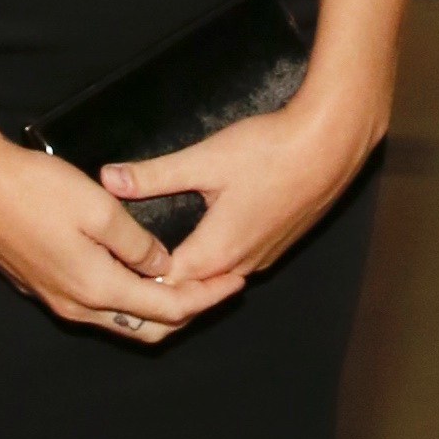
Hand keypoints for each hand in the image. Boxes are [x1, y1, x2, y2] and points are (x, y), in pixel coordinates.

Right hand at [0, 141, 254, 340]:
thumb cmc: (33, 189)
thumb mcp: (98, 208)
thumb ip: (137, 242)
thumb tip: (163, 265)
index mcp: (96, 288)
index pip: (169, 308)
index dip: (207, 296)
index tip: (236, 281)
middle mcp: (75, 306)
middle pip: (146, 327)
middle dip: (187, 311)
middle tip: (218, 287)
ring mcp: (53, 298)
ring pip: (118, 319)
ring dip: (155, 307)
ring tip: (185, 282)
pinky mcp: (37, 285)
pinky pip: (93, 305)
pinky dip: (125, 297)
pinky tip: (134, 271)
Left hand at [103, 87, 380, 302]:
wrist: (331, 144)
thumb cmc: (269, 151)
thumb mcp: (204, 160)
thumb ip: (154, 174)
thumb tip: (107, 179)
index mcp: (217, 252)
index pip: (166, 288)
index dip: (137, 280)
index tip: (110, 268)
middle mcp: (241, 266)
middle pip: (192, 294)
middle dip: (159, 287)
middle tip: (124, 273)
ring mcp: (263, 258)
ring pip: (216, 282)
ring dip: (188, 278)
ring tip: (152, 264)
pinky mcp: (277, 245)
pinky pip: (236, 267)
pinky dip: (212, 266)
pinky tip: (199, 244)